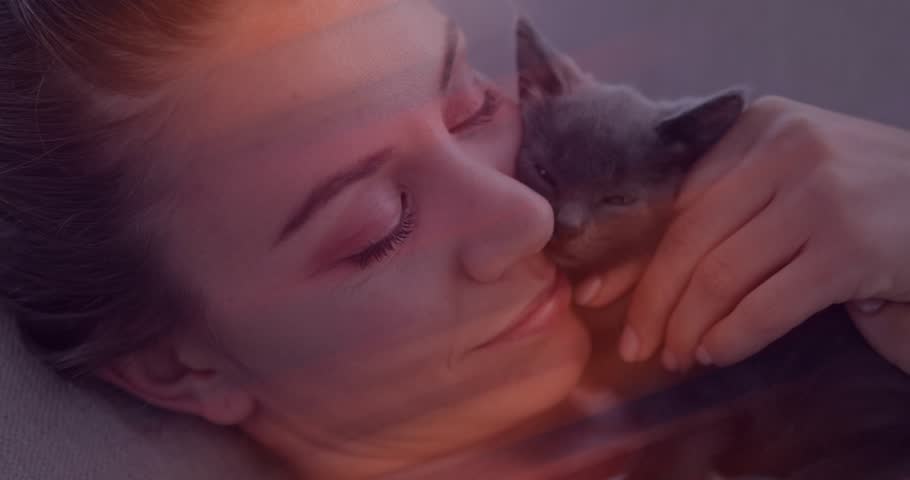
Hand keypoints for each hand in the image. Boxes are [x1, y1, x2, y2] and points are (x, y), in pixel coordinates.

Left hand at [607, 96, 909, 370]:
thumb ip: (723, 204)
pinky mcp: (851, 246)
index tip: (599, 294)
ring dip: (687, 327)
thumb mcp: (786, 180)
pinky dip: (733, 336)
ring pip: (720, 274)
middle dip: (651, 300)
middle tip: (635, 345)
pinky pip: (767, 304)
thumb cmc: (856, 202)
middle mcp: (786, 148)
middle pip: (688, 237)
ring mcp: (821, 194)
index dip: (631, 254)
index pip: (674, 197)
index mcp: (759, 126)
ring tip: (676, 355)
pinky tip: (716, 354)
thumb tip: (634, 267)